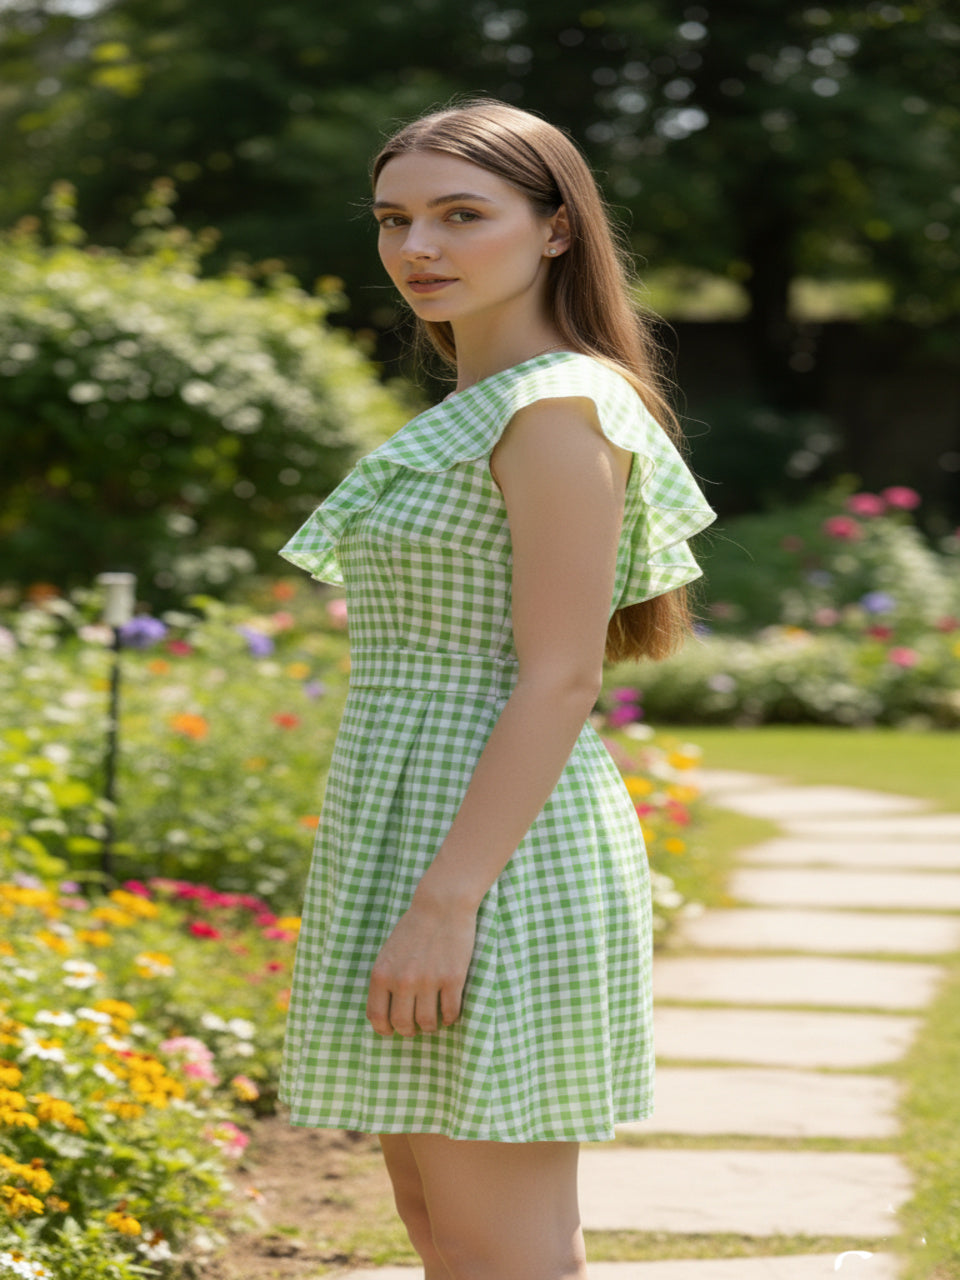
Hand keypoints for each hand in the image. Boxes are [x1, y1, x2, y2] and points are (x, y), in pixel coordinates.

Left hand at [366, 897, 476, 1037]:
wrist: (442, 905)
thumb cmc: (414, 927)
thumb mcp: (389, 953)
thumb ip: (385, 979)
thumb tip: (386, 1011)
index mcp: (382, 974)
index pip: (376, 1016)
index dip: (384, 1029)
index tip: (391, 1031)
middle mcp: (403, 981)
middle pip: (403, 1024)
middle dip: (409, 1031)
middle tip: (415, 1027)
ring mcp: (429, 981)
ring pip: (428, 1022)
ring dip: (431, 1026)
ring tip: (434, 1020)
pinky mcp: (453, 979)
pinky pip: (450, 1012)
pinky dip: (450, 1017)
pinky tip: (449, 1012)